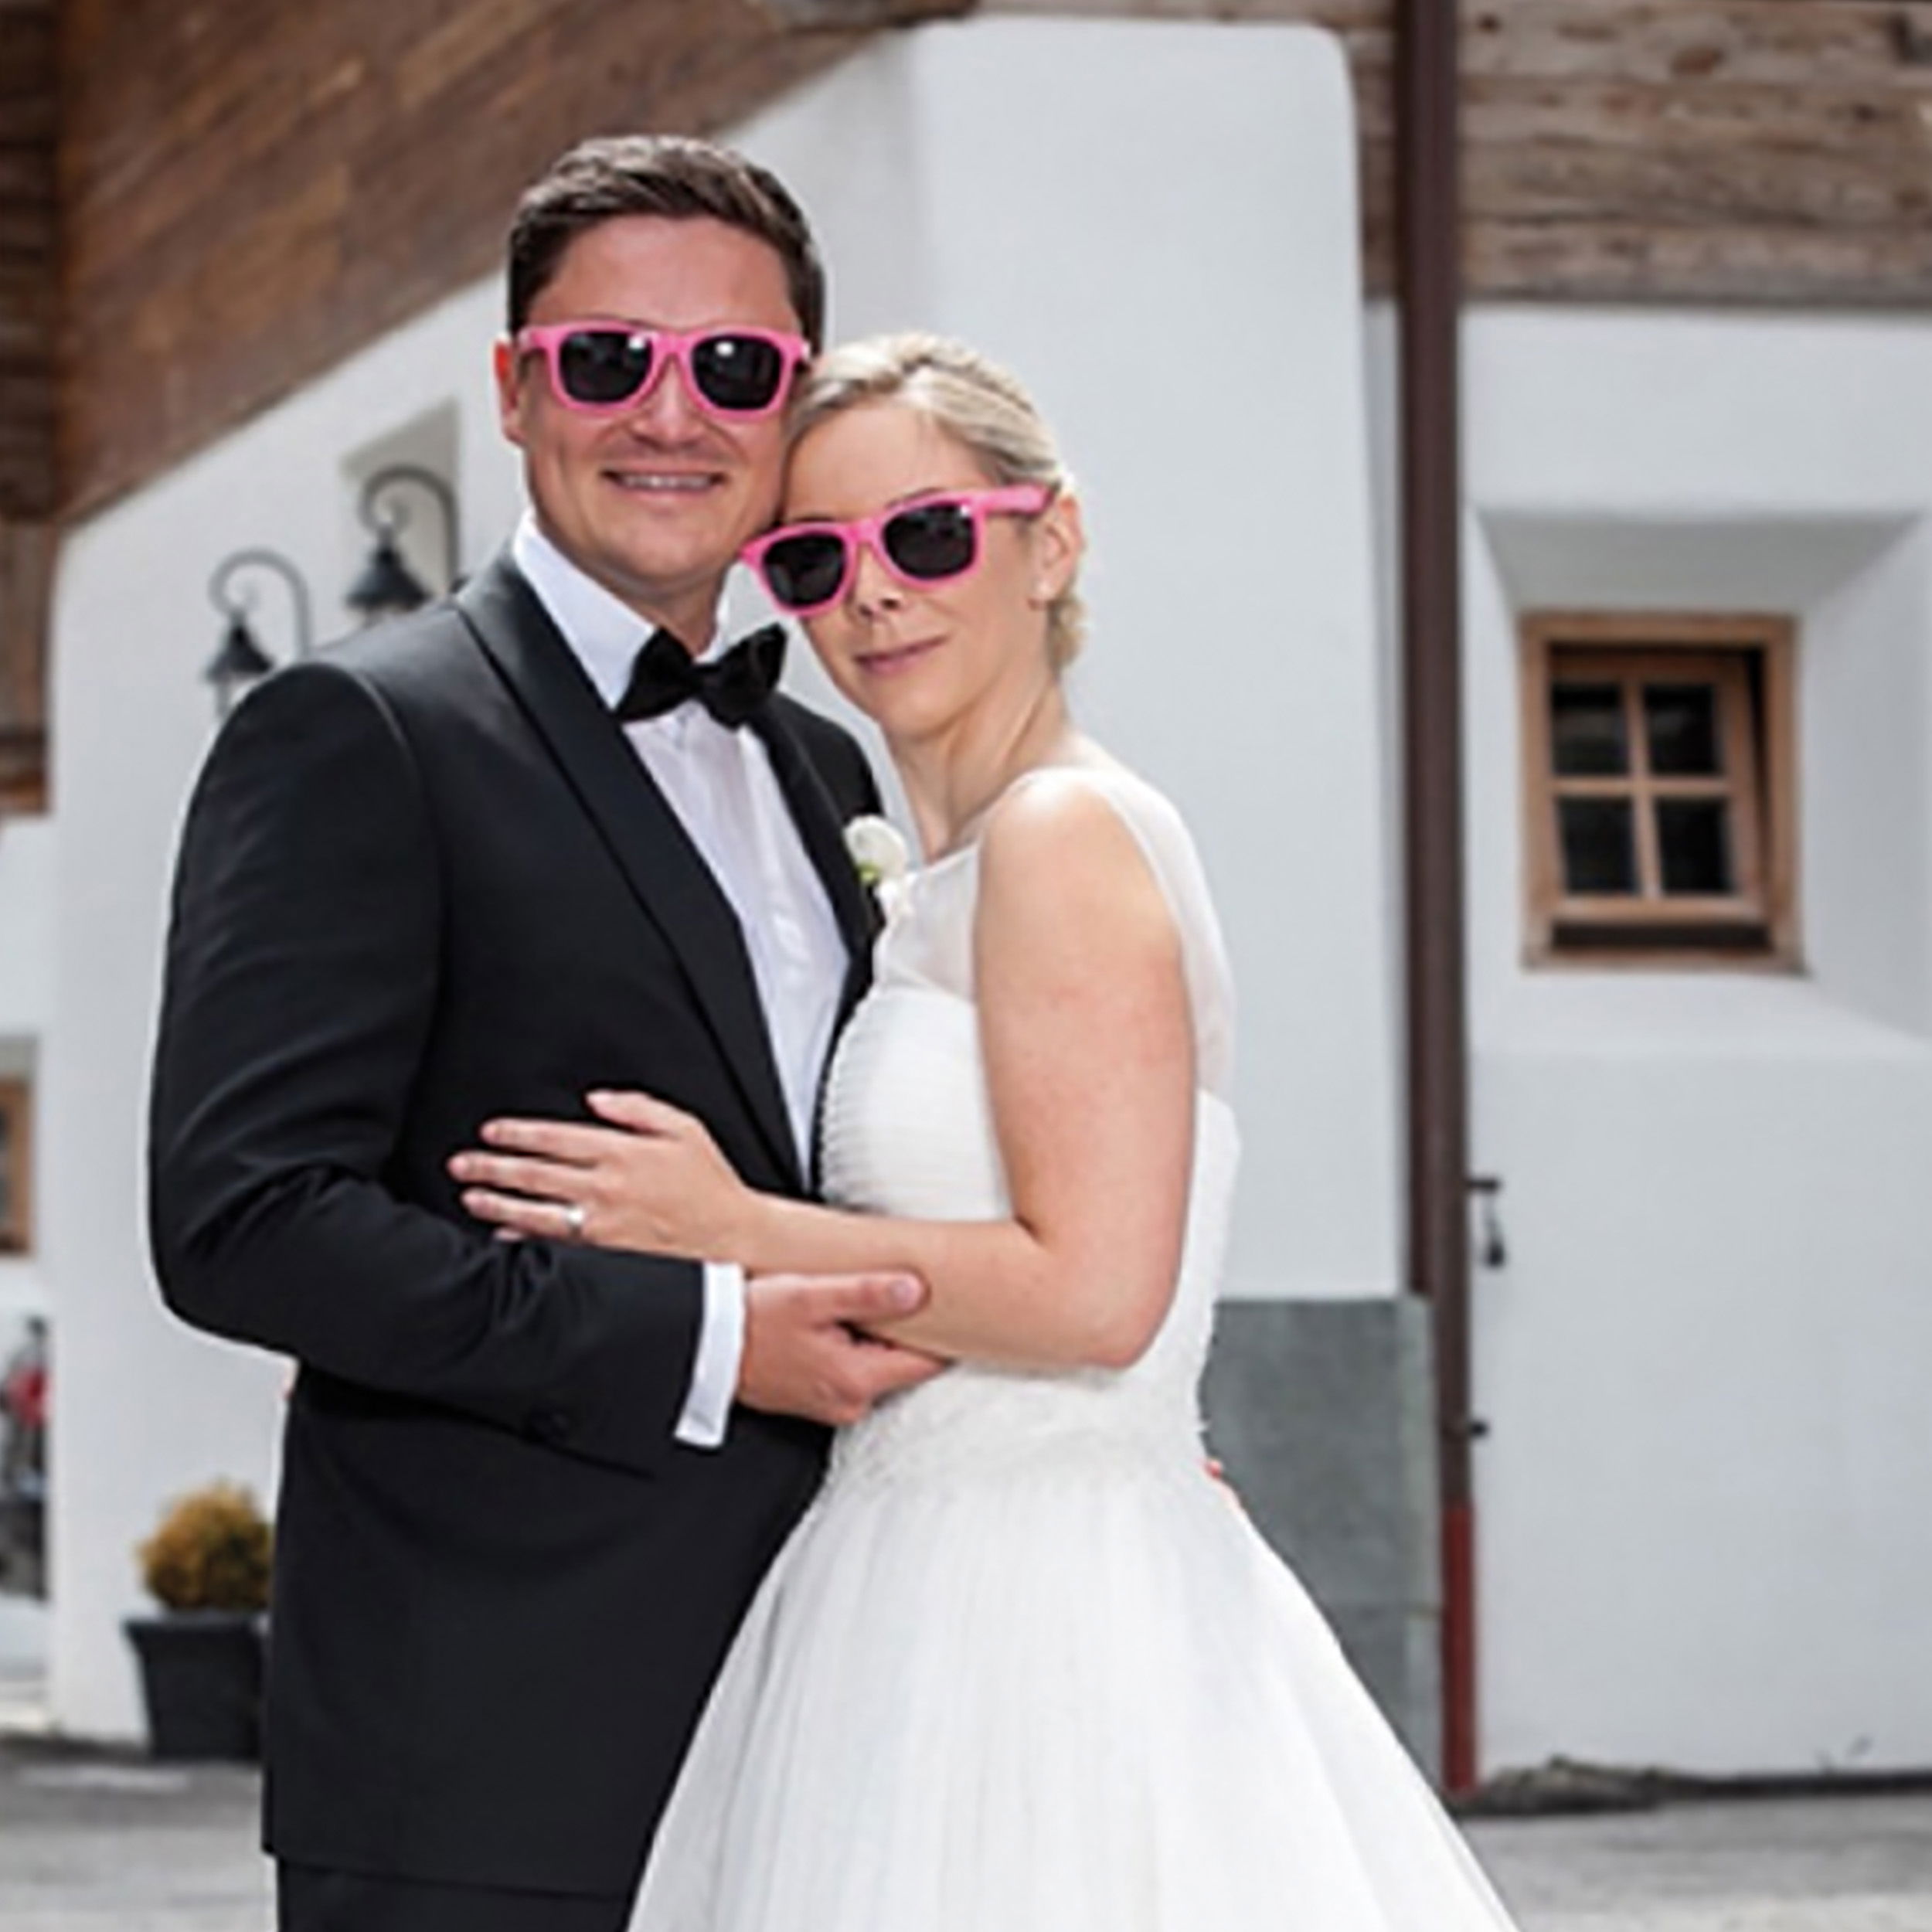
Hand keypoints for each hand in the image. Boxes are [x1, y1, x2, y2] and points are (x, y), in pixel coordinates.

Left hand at [450, 1090, 754, 1260]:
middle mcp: (607, 1188)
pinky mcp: (603, 1255)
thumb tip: (598, 1099)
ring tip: (472, 1197)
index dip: (518, 1133)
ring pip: (536, 1212)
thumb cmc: (710, 1184)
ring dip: (498, 1203)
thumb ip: (639, 1109)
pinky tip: (503, 1237)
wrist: (734, 1240)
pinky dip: (524, 1242)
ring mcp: (602, 1225)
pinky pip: (554, 1246)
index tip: (491, 1131)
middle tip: (463, 1163)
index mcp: (623, 1153)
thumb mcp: (685, 1129)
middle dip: (493, 1167)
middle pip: (535, 1174)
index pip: (556, 1138)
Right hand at [739, 1272, 946, 1425]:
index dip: (937, 1328)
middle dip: (900, 1329)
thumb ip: (868, 1293)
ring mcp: (832, 1405)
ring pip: (877, 1365)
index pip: (926, 1361)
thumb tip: (916, 1290)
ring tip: (852, 1304)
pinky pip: (853, 1370)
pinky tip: (833, 1322)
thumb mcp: (814, 1296)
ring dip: (872, 1336)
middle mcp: (849, 1403)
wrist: (705, 1345)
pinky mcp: (817, 1398)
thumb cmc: (754, 1320)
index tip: (940, 1301)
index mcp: (856, 1381)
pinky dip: (851, 1346)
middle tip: (891, 1291)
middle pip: (902, 1363)